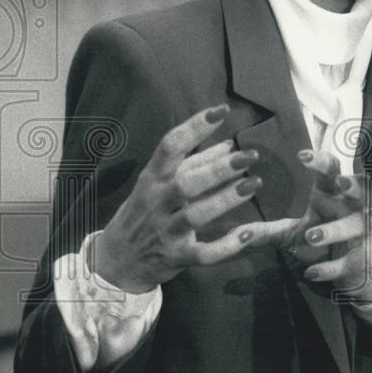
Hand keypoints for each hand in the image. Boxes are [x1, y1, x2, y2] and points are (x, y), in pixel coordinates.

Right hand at [92, 104, 260, 291]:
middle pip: (186, 182)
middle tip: (249, 155)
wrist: (118, 261)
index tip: (220, 111)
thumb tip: (228, 144)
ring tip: (254, 184)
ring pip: (196, 215)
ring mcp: (166, 232)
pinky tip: (248, 234)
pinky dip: (227, 247)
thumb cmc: (144, 212)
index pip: (170, 147)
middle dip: (218, 168)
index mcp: (152, 179)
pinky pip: (204, 254)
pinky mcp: (177, 257)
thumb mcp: (159, 184)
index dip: (195, 127)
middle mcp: (156, 203)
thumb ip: (193, 163)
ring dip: (226, 199)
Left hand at [240, 150, 371, 303]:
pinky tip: (311, 273)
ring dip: (334, 229)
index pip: (333, 170)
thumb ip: (266, 231)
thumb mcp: (292, 233)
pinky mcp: (365, 259)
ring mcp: (363, 233)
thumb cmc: (323, 240)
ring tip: (311, 235)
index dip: (321, 161)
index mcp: (333, 196)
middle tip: (338, 182)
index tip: (302, 156)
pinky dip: (330, 267)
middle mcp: (352, 208)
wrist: (356, 270)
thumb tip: (233, 232)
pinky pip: (349, 261)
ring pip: (355, 225)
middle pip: (359, 189)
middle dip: (352, 184)